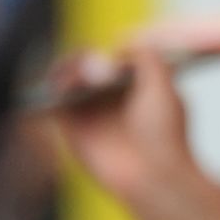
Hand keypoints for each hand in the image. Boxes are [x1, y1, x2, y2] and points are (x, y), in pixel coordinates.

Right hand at [40, 47, 199, 206]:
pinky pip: (54, 100)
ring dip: (68, 68)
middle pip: (85, 66)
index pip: (113, 60)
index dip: (108, 53)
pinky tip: (65, 85)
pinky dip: (53, 86)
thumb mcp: (164, 86)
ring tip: (80, 75)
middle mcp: (110, 99)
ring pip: (67, 79)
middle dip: (84, 58)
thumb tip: (123, 44)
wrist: (154, 174)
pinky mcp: (72, 128)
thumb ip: (147, 58)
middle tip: (95, 66)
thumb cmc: (165, 134)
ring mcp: (90, 113)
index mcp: (136, 88)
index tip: (114, 60)